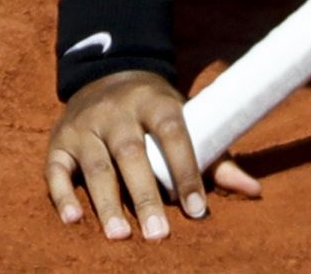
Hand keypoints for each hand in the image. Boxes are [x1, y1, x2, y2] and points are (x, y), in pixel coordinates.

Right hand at [43, 70, 260, 240]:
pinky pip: (56, 169)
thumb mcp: (185, 120)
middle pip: (130, 153)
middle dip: (145, 195)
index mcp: (154, 101)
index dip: (185, 169)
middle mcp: (116, 111)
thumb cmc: (155, 113)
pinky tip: (74, 219)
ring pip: (95, 165)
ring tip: (121, 235)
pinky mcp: (59, 141)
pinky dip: (62, 195)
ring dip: (107, 202)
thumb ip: (216, 158)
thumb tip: (254, 191)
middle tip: (158, 235)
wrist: (106, 74)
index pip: (172, 132)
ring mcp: (84, 125)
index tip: (197, 209)